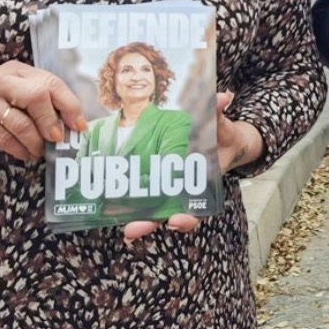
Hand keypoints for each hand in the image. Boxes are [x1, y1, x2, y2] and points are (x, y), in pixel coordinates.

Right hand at [0, 61, 83, 162]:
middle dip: (51, 121)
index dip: (69, 105)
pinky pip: (3, 138)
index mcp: (16, 71)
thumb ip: (37, 99)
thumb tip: (70, 123)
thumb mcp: (11, 90)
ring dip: (35, 142)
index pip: (51, 82)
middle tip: (57, 139)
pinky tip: (26, 154)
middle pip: (37, 96)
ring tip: (40, 151)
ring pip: (20, 123)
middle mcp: (0, 81)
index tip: (79, 125)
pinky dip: (19, 150)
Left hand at [125, 93, 264, 241]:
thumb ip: (221, 114)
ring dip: (132, 219)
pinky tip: (104, 205)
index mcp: (200, 186)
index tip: (176, 221)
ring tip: (118, 226)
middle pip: (163, 215)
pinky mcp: (150, 180)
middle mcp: (181, 192)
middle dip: (147, 223)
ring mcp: (165, 189)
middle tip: (131, 231)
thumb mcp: (224, 127)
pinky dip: (123, 201)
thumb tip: (225, 97)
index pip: (194, 210)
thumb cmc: (222, 138)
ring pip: (148, 210)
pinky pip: (137, 193)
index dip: (186, 220)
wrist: (219, 141)